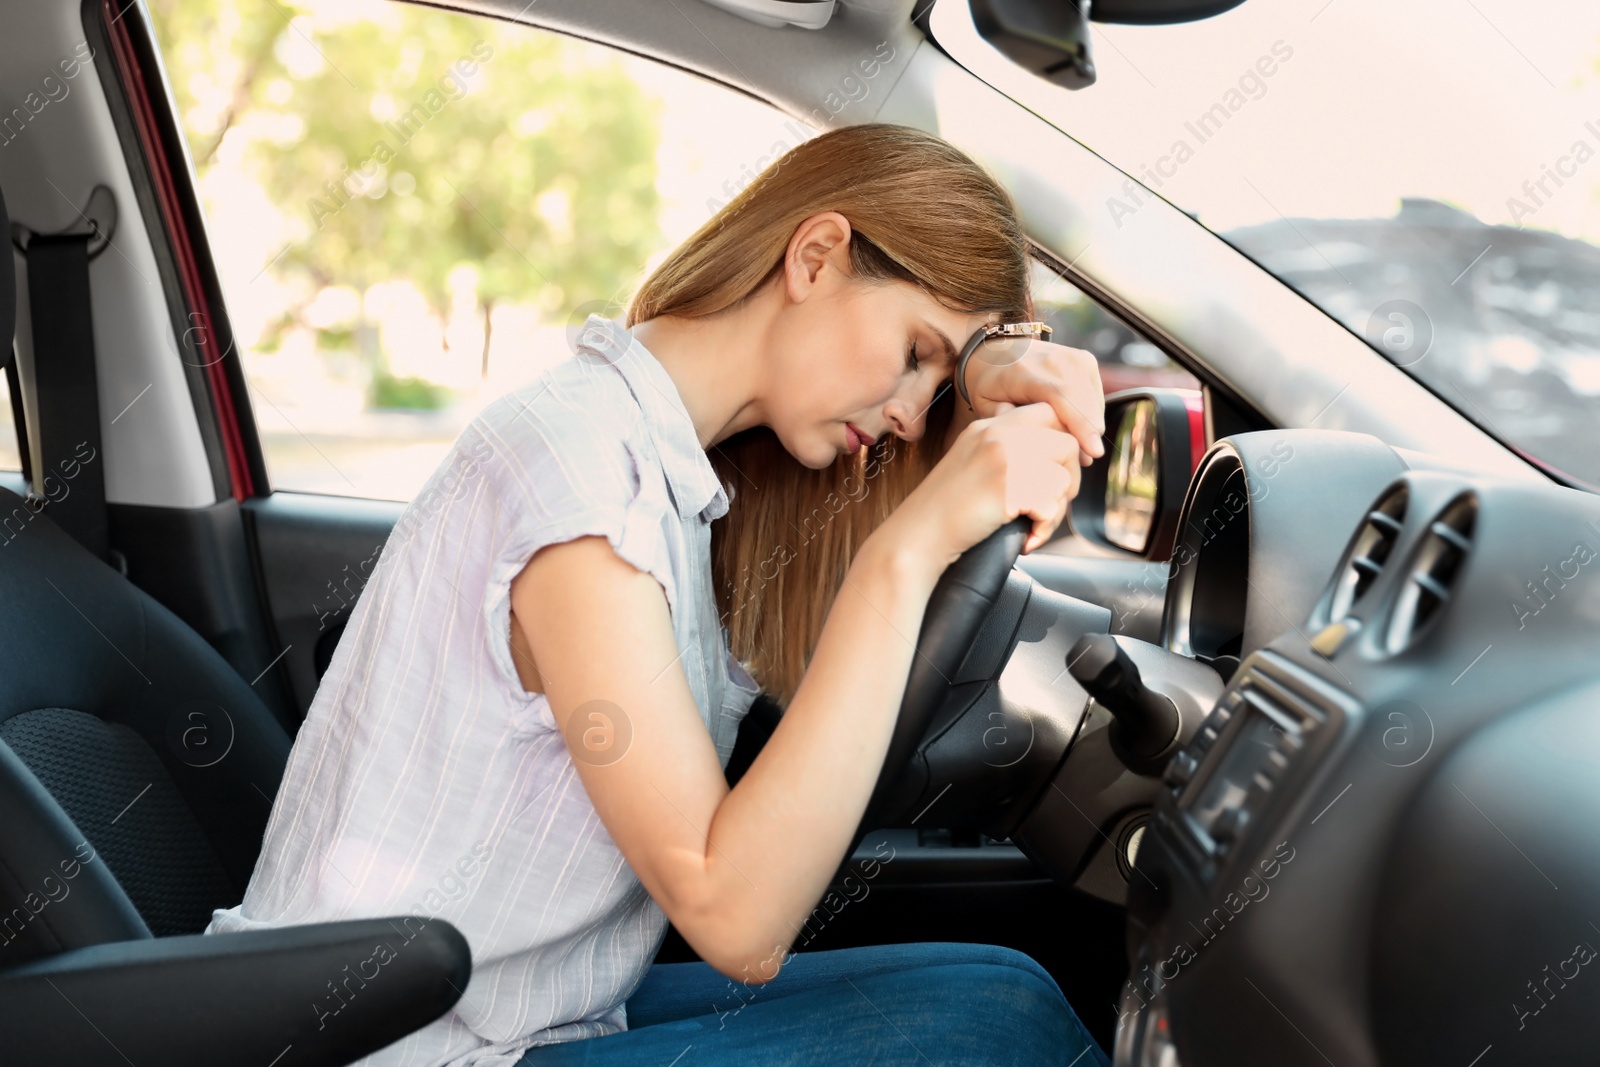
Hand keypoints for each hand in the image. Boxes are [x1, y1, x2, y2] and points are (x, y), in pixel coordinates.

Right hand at [883, 401, 1084, 573]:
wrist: (918, 535)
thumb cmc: (945, 509)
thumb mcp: (972, 462)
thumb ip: (1006, 450)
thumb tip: (1054, 458)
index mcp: (989, 427)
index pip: (1048, 413)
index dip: (1062, 442)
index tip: (1057, 471)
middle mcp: (998, 436)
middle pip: (1066, 444)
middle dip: (1069, 478)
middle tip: (1051, 502)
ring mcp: (1003, 461)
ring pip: (1063, 479)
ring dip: (1056, 509)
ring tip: (1034, 525)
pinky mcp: (1007, 490)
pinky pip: (1051, 507)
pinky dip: (1044, 529)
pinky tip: (1026, 538)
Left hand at [954, 338, 1105, 465]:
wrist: (1000, 349)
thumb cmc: (990, 382)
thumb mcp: (987, 405)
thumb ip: (1009, 423)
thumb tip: (1040, 440)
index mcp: (1027, 371)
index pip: (1063, 398)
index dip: (1081, 426)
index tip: (1094, 452)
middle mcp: (1058, 360)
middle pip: (1086, 405)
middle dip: (1087, 437)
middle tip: (1077, 461)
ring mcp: (1076, 358)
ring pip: (1094, 405)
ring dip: (1086, 428)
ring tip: (1065, 439)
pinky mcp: (1087, 361)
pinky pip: (1096, 399)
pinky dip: (1087, 415)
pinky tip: (1068, 423)